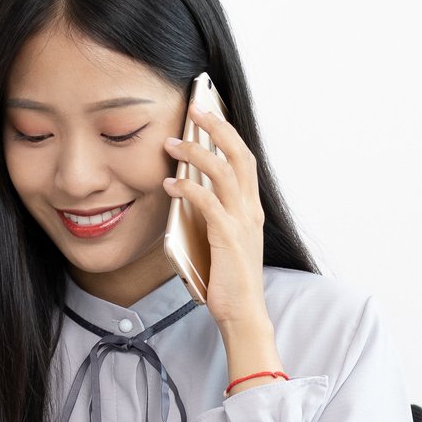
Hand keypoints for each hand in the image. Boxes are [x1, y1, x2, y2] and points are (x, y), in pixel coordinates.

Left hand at [163, 102, 270, 332]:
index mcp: (251, 208)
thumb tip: (187, 188)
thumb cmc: (228, 279)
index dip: (228, 132)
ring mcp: (242, 223)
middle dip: (217, 127)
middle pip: (239, 155)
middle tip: (195, 108)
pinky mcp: (228, 238)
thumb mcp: (223, 238)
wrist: (242, 314)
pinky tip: (170, 183)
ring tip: (171, 142)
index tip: (208, 111)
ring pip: (223, 173)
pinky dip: (188, 187)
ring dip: (196, 153)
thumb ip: (212, 213)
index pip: (244, 158)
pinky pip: (208, 203)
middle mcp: (250, 210)